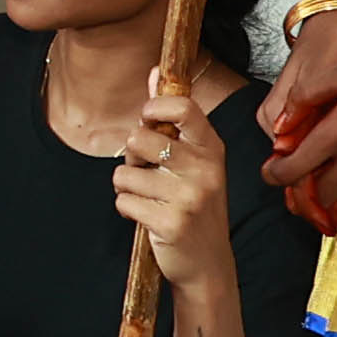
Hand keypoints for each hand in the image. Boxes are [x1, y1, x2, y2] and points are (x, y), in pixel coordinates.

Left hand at [116, 86, 234, 289]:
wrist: (208, 263)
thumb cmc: (194, 204)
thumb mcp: (194, 161)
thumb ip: (172, 118)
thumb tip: (155, 73)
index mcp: (212, 149)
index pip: (183, 108)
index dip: (153, 108)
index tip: (147, 119)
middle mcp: (205, 170)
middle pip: (138, 139)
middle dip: (131, 156)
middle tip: (147, 172)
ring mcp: (189, 198)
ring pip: (124, 174)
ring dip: (127, 187)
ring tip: (150, 198)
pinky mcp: (170, 223)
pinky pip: (123, 201)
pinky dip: (127, 209)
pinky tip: (147, 217)